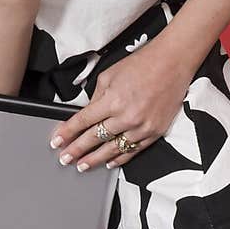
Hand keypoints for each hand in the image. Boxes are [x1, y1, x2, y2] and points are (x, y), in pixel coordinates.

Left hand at [48, 38, 193, 172]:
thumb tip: (88, 112)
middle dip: (76, 150)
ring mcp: (142, 126)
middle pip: (95, 138)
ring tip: (82, 165)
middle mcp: (126, 116)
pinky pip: (133, 150)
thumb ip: (97, 96)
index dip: (68, 133)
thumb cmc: (142, 64)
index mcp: (112, 100)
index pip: (83, 121)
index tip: (57, 141)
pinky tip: (109, 162)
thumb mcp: (110, 74)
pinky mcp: (155, 132)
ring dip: (95, 159)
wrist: (172, 62)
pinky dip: (120, 158)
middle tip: (64, 158)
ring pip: (113, 149)